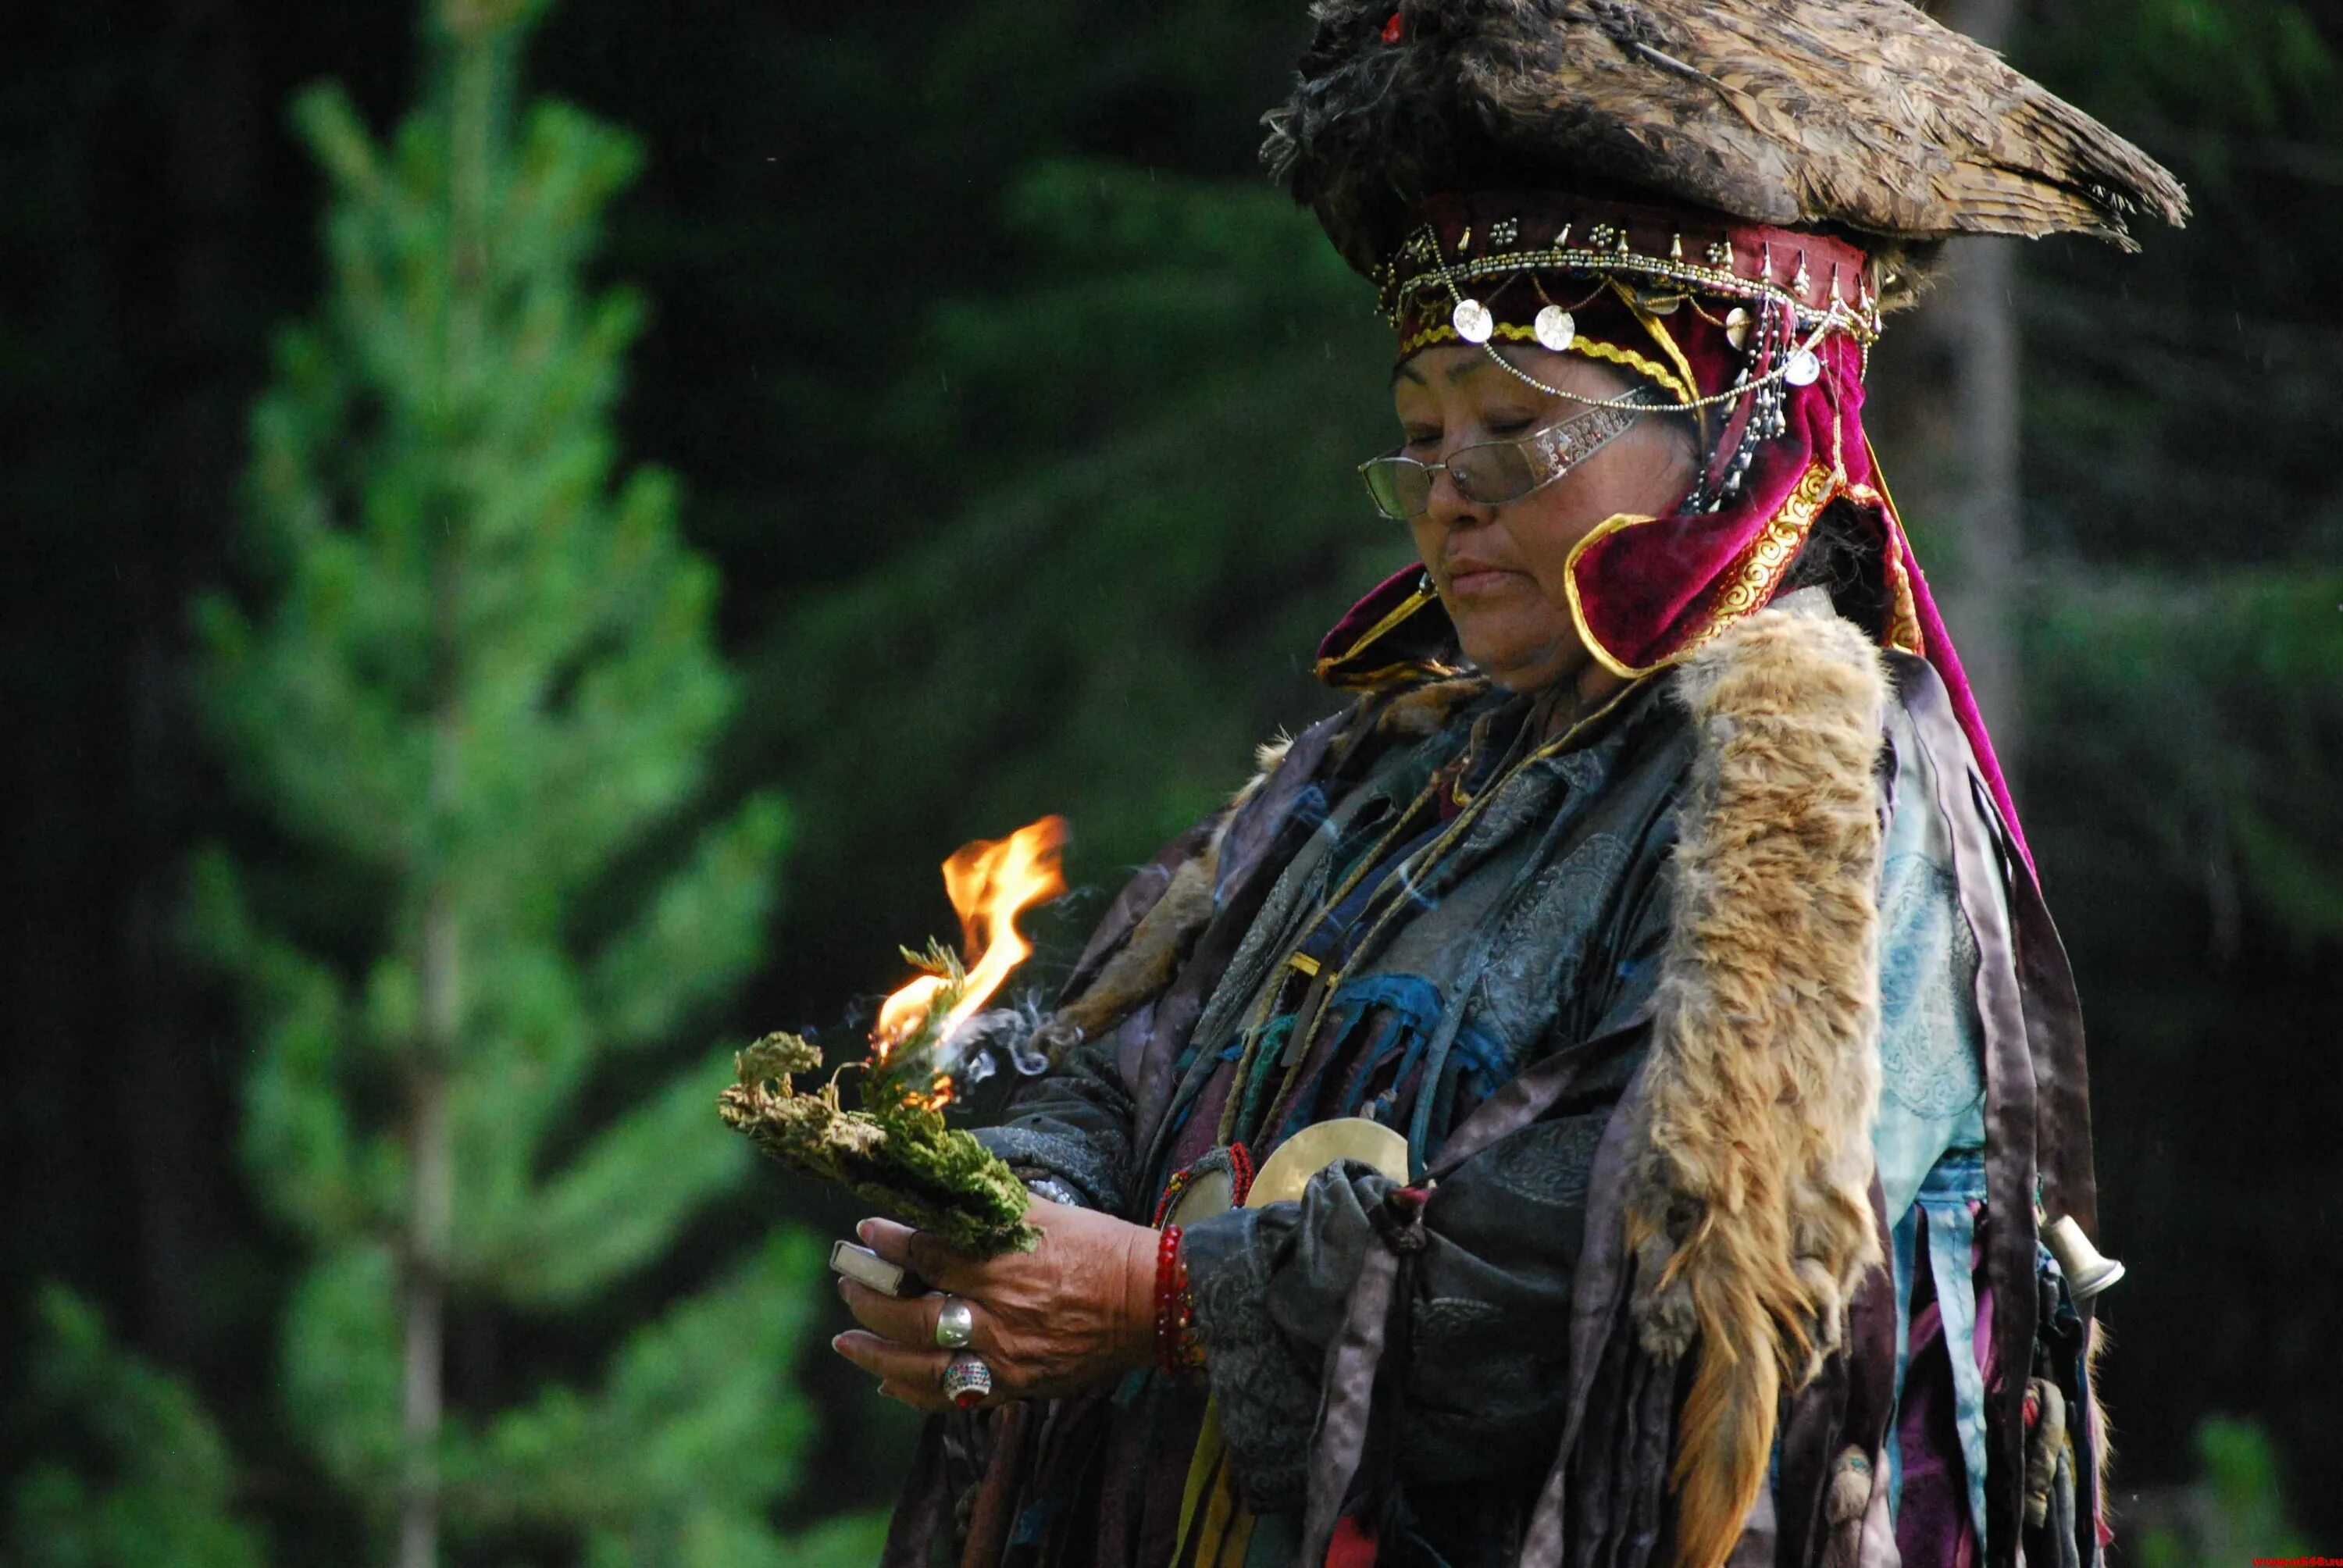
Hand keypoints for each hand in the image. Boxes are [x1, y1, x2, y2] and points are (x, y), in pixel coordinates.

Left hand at [830, 1198, 1156, 1411]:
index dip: (890, 1241)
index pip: (929, 1254)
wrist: (1151, 1300)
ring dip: (877, 1354)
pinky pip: (955, 1397)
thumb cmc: (1101, 1246)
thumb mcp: (1048, 1213)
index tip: (866, 1230)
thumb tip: (948, 1186)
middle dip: (872, 1298)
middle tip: (848, 1282)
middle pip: (914, 1315)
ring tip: (846, 1341)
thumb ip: (994, 1207)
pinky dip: (916, 1394)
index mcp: (1005, 1265)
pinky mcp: (1017, 1385)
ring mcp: (1006, 1357)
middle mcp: (999, 1315)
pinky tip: (889, 1385)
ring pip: (923, 1365)